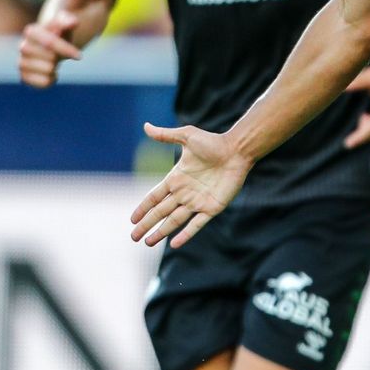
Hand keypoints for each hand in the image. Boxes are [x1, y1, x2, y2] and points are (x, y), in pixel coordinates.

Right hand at [18, 11, 81, 87]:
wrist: (51, 47)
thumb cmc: (60, 33)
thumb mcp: (65, 23)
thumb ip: (68, 21)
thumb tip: (73, 22)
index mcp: (31, 31)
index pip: (50, 43)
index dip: (66, 49)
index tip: (79, 56)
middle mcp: (23, 47)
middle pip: (51, 58)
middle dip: (60, 57)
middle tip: (58, 54)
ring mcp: (21, 63)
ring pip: (48, 70)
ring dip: (56, 67)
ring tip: (52, 62)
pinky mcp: (24, 77)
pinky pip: (43, 83)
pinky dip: (51, 80)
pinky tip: (50, 73)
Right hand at [130, 123, 253, 247]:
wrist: (237, 150)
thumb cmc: (213, 142)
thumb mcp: (186, 136)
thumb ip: (165, 135)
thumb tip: (145, 126)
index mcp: (176, 178)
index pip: (154, 197)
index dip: (143, 208)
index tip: (132, 219)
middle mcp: (184, 193)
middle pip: (160, 212)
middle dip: (146, 224)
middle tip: (133, 237)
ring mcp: (197, 202)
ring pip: (174, 221)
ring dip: (161, 232)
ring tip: (147, 242)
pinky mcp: (211, 208)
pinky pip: (196, 224)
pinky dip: (185, 234)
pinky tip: (174, 243)